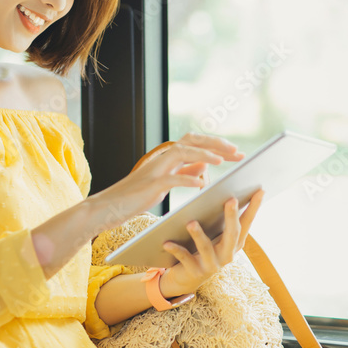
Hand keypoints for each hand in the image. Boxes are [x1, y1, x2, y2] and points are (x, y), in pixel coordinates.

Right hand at [92, 134, 244, 229]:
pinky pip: (172, 178)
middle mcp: (162, 158)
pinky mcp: (151, 185)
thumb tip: (206, 164)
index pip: (195, 142)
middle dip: (217, 144)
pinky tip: (201, 184)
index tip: (236, 151)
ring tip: (223, 161)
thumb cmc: (136, 196)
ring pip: (182, 152)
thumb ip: (184, 171)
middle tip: (238, 152)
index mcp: (167, 158)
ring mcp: (155, 169)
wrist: (109, 206)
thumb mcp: (165, 182)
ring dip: (204, 154)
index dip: (216, 143)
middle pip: (192, 140)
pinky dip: (187, 179)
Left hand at [159, 189, 264, 298]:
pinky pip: (185, 259)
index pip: (247, 223)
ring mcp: (212, 265)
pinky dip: (176, 250)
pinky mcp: (195, 272)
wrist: (186, 277)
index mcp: (234, 242)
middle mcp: (227, 255)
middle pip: (232, 234)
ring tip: (190, 222)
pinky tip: (167, 242)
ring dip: (199, 235)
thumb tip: (214, 182)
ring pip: (206, 248)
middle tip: (230, 199)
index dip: (254, 208)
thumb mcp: (212, 231)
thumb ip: (216, 211)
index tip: (260, 190)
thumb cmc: (201, 247)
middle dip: (231, 217)